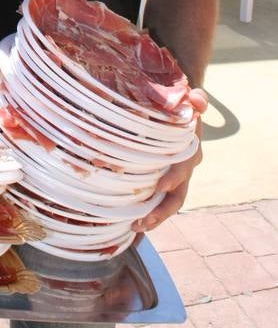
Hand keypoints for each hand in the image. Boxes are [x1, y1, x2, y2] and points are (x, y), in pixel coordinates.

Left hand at [132, 88, 207, 232]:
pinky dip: (145, 215)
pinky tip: (129, 230)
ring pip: (166, 203)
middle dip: (161, 211)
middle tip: (143, 221)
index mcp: (189, 152)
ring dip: (152, 217)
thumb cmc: (180, 104)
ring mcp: (172, 177)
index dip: (174, 177)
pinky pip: (154, 200)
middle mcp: (183, 169)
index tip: (161, 185)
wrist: (178, 108)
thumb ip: (197, 98)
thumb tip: (197, 101)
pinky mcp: (159, 179)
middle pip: (176, 195)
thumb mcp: (190, 98)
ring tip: (134, 229)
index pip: (184, 168)